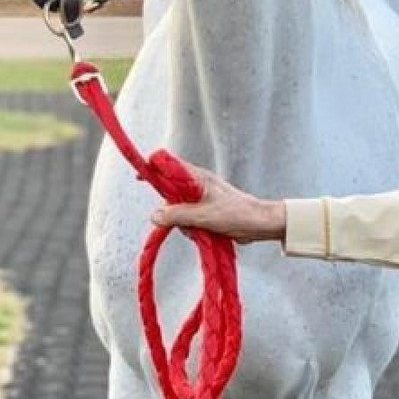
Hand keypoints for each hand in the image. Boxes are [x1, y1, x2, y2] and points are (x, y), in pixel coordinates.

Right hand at [151, 166, 286, 243]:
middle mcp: (197, 185)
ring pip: (177, 209)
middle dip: (170, 209)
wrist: (258, 224)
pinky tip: (201, 234)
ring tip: (198, 228)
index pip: (169, 165)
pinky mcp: (205, 212)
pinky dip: (190, 227)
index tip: (139, 177)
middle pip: (169, 192)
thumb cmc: (236, 214)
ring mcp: (200, 199)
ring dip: (183, 222)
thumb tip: (155, 215)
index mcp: (197, 177)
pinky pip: (187, 219)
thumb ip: (177, 214)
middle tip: (182, 219)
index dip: (154, 169)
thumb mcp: (203, 215)